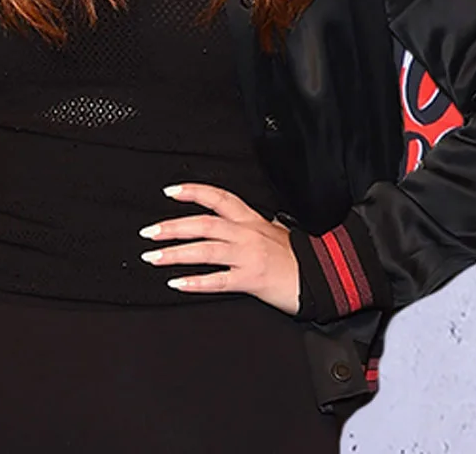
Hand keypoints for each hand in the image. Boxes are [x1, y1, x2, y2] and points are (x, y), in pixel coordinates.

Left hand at [139, 183, 298, 314]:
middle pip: (204, 224)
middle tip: (148, 232)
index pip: (219, 198)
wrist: (327, 278)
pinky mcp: (253, 279)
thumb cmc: (300, 257)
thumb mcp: (276, 231)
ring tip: (153, 258)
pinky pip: (219, 281)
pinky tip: (177, 283)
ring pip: (206, 250)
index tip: (170, 191)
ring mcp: (250, 256)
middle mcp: (248, 234)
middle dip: (172, 227)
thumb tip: (234, 220)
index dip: (194, 192)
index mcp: (252, 221)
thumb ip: (252, 225)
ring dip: (175, 254)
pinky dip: (196, 282)